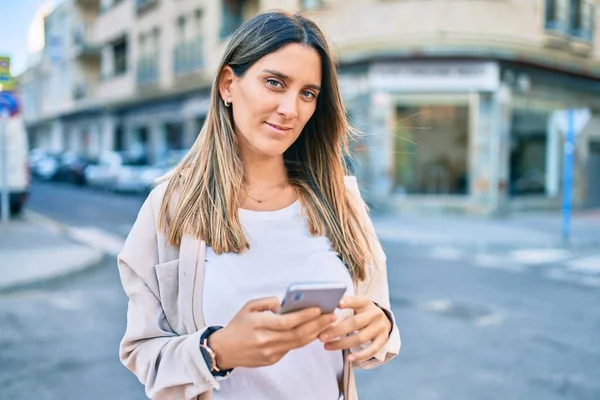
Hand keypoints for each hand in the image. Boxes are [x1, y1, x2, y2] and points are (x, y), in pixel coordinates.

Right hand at [208, 297, 335, 368]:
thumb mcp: (248, 307)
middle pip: (297, 334)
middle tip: (332, 316)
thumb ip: (267, 302)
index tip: (319, 308)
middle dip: (318, 324)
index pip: (287, 321)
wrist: (224, 350)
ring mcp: (270, 352)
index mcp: (260, 325)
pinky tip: (314, 331)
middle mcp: (266, 340)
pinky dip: (304, 339)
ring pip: (298, 343)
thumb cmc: (237, 325)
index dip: (305, 315)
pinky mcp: (272, 359)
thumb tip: (284, 302)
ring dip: (315, 332)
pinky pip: (292, 348)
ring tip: (328, 323)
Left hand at [318, 295, 391, 362]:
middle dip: (337, 330)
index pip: (356, 301)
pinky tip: (348, 358)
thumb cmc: (362, 312)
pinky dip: (360, 355)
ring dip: (342, 344)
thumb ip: (343, 309)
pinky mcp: (383, 340)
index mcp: (366, 302)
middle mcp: (375, 314)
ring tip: (327, 346)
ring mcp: (380, 327)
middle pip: (355, 322)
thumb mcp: (356, 306)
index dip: (347, 302)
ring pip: (360, 338)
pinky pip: (371, 350)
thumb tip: (322, 316)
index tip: (337, 304)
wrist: (383, 320)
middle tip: (321, 336)